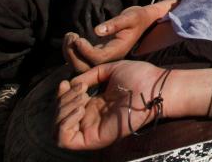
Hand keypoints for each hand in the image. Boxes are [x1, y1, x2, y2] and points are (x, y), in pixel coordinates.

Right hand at [56, 62, 211, 149]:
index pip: (65, 107)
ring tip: (81, 98)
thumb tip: (72, 84)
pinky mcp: (95, 138)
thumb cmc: (140, 77)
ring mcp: (92, 130)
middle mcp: (91, 120)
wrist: (154, 86)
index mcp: (94, 106)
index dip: (60, 96)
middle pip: (59, 118)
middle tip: (79, 89)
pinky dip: (65, 123)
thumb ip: (90, 76)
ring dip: (62, 111)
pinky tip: (81, 108)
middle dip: (62, 101)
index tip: (65, 82)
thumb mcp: (110, 70)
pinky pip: (66, 140)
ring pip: (58, 131)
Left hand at [63, 0, 175, 72]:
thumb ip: (115, 24)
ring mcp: (104, 58)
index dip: (85, 51)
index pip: (97, 58)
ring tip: (69, 36)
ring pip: (81, 65)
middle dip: (73, 54)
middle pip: (86, 67)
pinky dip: (72, 52)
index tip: (78, 38)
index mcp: (118, 51)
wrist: (143, 21)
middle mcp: (110, 59)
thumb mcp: (130, 16)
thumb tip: (97, 31)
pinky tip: (71, 38)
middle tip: (70, 36)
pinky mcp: (98, 54)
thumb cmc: (137, 17)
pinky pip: (82, 59)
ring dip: (70, 53)